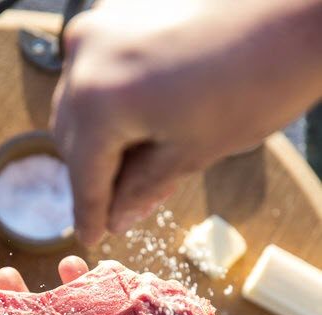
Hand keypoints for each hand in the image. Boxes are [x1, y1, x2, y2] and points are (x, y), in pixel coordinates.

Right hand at [51, 0, 321, 243]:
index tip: (91, 237)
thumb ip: (143, 188)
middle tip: (124, 207)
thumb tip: (117, 217)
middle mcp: (86, 58)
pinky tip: (145, 123)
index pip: (83, 174)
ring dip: (103, 138)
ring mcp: (100, 27)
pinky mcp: (119, 12)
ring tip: (141, 166)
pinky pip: (98, 71)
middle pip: (72, 137)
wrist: (295, 14)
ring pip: (82, 103)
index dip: (89, 214)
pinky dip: (113, 103)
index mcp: (99, 100)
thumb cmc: (256, 82)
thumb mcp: (192, 152)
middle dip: (97, 174)